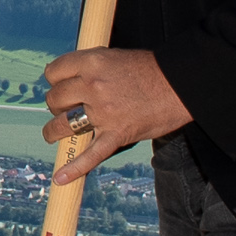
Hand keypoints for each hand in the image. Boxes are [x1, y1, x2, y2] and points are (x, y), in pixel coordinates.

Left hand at [40, 45, 190, 182]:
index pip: (54, 71)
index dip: (54, 79)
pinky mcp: (117, 135)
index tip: (60, 84)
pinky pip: (90, 155)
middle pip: (55, 98)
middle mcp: (93, 86)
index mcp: (92, 62)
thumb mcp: (115, 57)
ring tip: (52, 134)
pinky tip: (60, 178)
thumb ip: (91, 67)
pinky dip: (74, 169)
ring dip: (53, 131)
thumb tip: (67, 79)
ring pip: (62, 124)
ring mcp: (104, 112)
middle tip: (66, 107)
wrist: (183, 84)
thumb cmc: (151, 69)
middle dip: (56, 104)